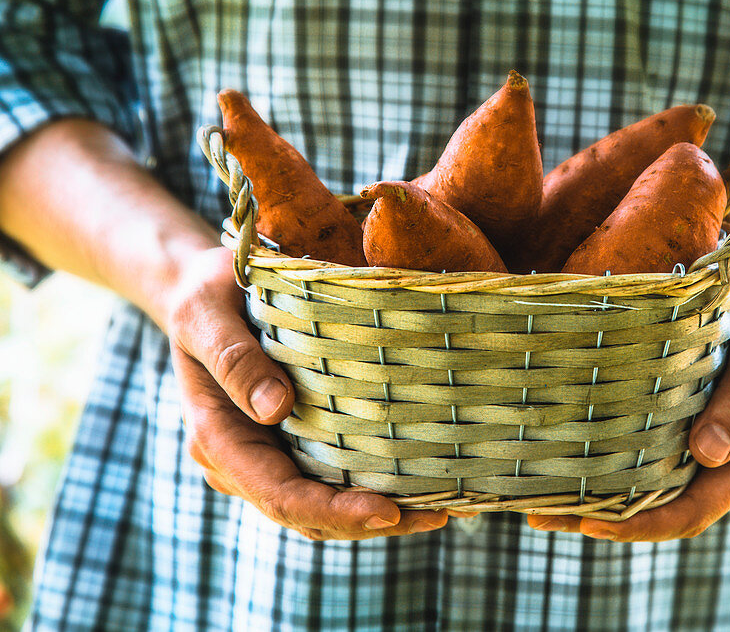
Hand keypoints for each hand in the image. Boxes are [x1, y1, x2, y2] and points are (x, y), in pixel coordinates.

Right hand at [165, 247, 448, 540]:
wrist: (203, 288)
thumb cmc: (205, 293)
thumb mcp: (205, 312)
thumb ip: (233, 359)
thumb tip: (276, 409)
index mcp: (217, 438)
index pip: (279, 495)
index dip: (333, 512)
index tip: (388, 511)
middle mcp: (242, 461)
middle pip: (309, 515)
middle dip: (372, 523)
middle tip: (439, 516)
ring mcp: (268, 456)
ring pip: (324, 507)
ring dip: (382, 514)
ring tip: (444, 509)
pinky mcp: (294, 442)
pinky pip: (332, 477)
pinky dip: (375, 486)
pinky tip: (424, 483)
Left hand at [526, 257, 729, 540]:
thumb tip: (708, 453)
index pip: (692, 512)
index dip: (642, 526)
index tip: (592, 526)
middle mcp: (720, 463)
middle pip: (659, 509)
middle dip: (603, 521)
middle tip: (540, 514)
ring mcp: (695, 445)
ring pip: (643, 487)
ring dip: (593, 498)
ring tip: (534, 499)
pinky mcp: (673, 422)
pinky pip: (637, 452)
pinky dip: (601, 461)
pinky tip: (559, 456)